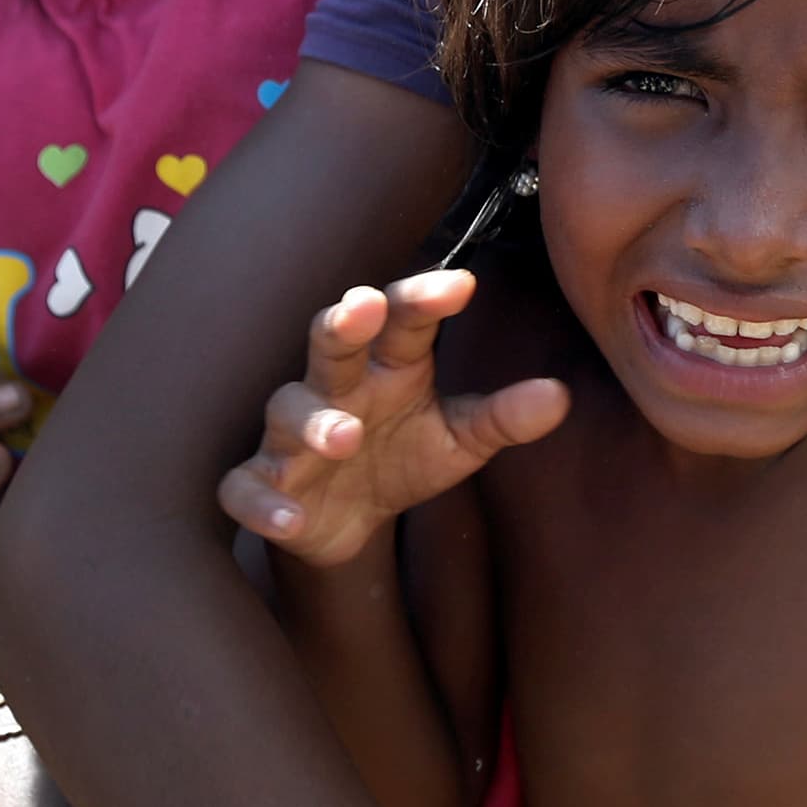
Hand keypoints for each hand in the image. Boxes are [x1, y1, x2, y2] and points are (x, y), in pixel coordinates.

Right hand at [219, 272, 567, 566]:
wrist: (347, 522)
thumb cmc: (403, 455)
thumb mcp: (459, 439)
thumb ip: (504, 416)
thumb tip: (559, 396)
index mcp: (388, 365)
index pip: (404, 319)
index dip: (425, 298)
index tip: (462, 285)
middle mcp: (335, 387)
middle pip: (331, 343)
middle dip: (343, 324)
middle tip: (362, 306)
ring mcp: (291, 435)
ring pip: (289, 412)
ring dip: (314, 422)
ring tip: (346, 436)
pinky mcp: (261, 485)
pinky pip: (247, 487)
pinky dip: (262, 502)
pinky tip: (288, 516)